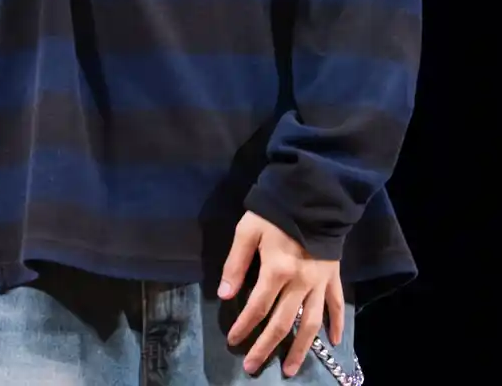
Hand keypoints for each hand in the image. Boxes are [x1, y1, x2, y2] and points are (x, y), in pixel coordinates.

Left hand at [219, 212, 343, 377]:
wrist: (312, 194)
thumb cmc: (275, 211)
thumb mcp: (248, 230)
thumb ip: (235, 262)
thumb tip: (225, 294)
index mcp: (276, 271)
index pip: (257, 307)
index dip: (244, 326)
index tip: (232, 341)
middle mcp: (299, 283)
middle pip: (281, 323)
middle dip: (264, 347)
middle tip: (251, 367)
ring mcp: (319, 282)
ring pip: (310, 324)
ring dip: (299, 349)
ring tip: (289, 369)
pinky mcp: (333, 276)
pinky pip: (336, 305)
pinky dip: (336, 324)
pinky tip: (333, 342)